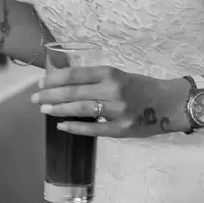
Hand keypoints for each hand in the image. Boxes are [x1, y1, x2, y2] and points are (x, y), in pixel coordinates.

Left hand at [33, 65, 189, 137]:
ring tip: (43, 109)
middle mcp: (112, 90)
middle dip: (50, 94)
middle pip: (73, 92)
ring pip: (80, 110)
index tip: (40, 82)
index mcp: (110, 73)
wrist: (169, 103)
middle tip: (34, 98)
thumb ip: (96, 79)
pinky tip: (61, 125)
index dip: (54, 78)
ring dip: (58, 109)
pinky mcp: (121, 129)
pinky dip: (75, 127)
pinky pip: (93, 129)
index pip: (75, 74)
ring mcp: (116, 111)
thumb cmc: (141, 87)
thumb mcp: (119, 75)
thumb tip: (65, 83)